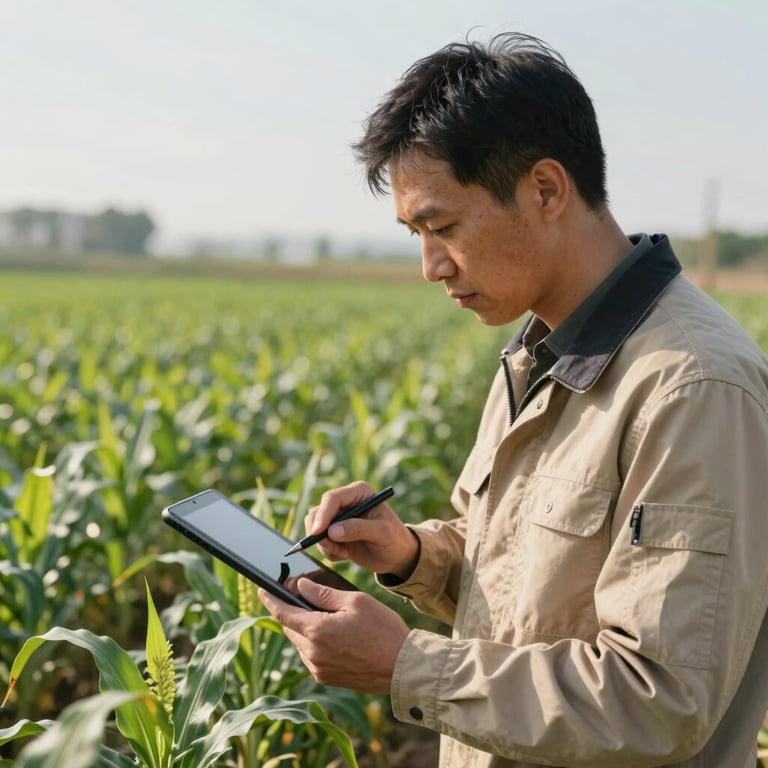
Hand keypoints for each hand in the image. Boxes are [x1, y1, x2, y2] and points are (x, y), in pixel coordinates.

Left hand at [258, 580, 409, 693]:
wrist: (402, 667)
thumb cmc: (383, 630)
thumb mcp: (355, 602)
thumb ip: (324, 594)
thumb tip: (302, 587)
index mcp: (317, 631)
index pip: (283, 614)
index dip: (270, 601)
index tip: (262, 590)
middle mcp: (312, 653)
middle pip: (290, 628)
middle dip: (291, 612)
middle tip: (299, 596)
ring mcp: (318, 669)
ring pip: (300, 642)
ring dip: (304, 628)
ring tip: (322, 615)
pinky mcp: (326, 678)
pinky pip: (311, 655)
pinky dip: (314, 642)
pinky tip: (332, 633)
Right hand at [307, 481, 418, 579]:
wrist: (397, 555)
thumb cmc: (395, 539)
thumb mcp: (382, 533)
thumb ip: (358, 529)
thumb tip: (331, 531)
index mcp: (359, 492)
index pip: (332, 498)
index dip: (323, 514)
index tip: (318, 532)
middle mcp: (346, 502)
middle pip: (318, 512)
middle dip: (320, 533)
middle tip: (332, 549)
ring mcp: (338, 518)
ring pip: (315, 527)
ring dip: (324, 544)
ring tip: (343, 554)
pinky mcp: (334, 534)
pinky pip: (320, 541)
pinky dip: (328, 551)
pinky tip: (344, 556)